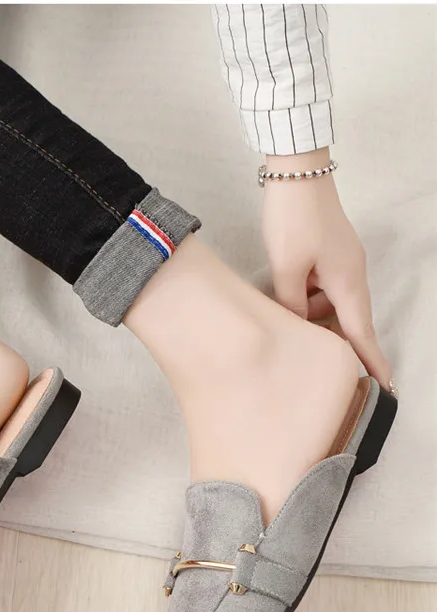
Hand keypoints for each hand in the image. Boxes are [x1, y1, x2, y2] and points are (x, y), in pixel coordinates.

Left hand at [261, 148, 391, 387]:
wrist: (296, 173)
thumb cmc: (293, 217)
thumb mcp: (286, 266)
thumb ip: (291, 303)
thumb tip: (297, 326)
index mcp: (347, 280)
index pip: (361, 330)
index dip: (370, 358)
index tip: (384, 383)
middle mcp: (351, 273)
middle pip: (344, 318)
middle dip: (328, 336)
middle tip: (306, 351)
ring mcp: (341, 262)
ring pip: (329, 303)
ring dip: (309, 312)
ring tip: (282, 312)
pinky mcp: (328, 254)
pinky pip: (321, 287)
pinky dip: (306, 296)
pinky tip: (284, 296)